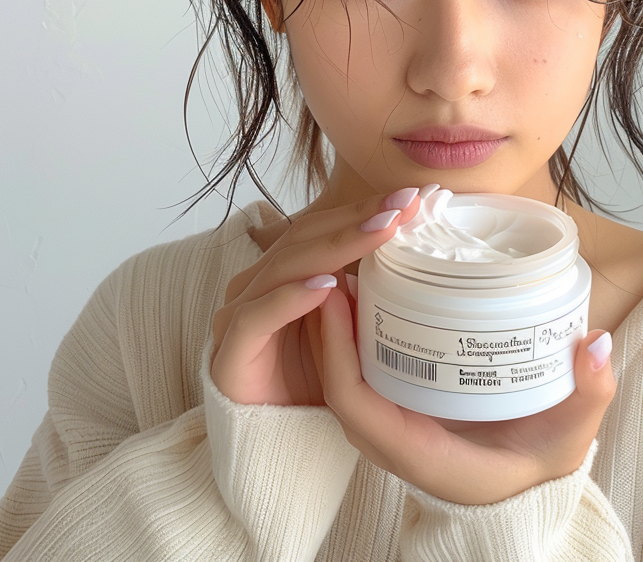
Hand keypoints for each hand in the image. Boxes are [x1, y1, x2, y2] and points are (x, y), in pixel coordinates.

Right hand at [209, 188, 422, 405]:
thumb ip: (363, 290)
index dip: (365, 209)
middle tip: (404, 205)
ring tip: (380, 232)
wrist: (276, 444)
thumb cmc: (314, 381)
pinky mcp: (229, 351)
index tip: (411, 198)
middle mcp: (256, 283)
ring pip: (286, 266)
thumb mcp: (348, 328)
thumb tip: (412, 250)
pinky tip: (327, 287)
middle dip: (358, 218)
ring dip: (335, 246)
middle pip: (307, 236)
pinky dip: (292, 298)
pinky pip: (259, 315)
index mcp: (283, 272)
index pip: (324, 226)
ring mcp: (237, 314)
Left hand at [313, 286, 615, 504]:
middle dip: (325, 328)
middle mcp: (396, 444)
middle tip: (335, 263)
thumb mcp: (573, 431)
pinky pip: (360, 376)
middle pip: (336, 385)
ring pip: (343, 379)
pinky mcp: (400, 411)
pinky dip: (351, 337)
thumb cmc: (544, 460)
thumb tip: (596, 343)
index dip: (336, 350)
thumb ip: (590, 392)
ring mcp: (393, 428)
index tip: (334, 295)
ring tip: (343, 268)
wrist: (531, 486)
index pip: (356, 404)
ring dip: (333, 329)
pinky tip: (362, 293)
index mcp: (423, 453)